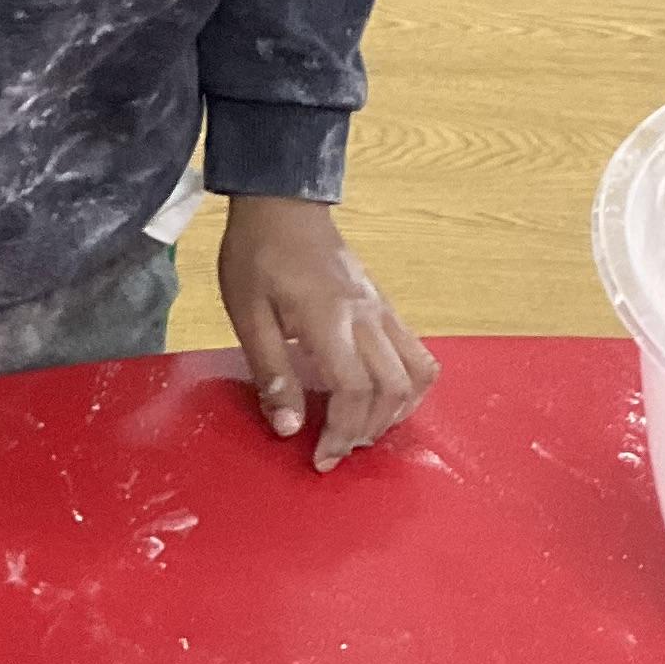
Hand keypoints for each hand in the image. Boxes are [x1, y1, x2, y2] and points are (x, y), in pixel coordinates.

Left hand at [219, 199, 436, 471]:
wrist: (283, 205)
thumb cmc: (257, 257)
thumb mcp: (247, 315)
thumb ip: (272, 373)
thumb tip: (289, 427)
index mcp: (329, 319)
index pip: (354, 390)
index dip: (341, 433)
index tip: (320, 458)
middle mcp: (367, 316)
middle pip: (391, 389)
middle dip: (367, 431)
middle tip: (336, 449)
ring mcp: (383, 310)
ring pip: (416, 373)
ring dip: (396, 412)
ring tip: (362, 429)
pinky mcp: (387, 306)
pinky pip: (417, 354)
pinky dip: (408, 387)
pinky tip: (380, 400)